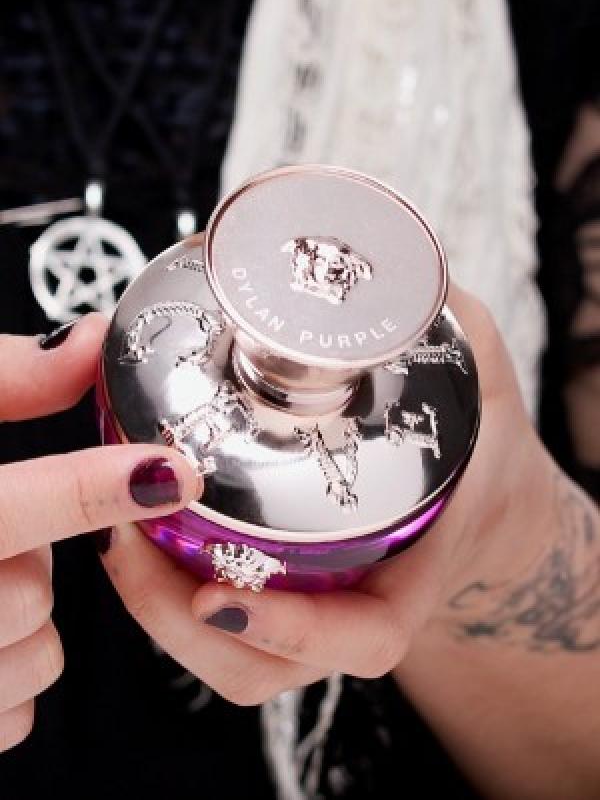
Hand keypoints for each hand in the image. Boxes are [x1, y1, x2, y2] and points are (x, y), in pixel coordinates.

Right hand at [0, 316, 199, 751]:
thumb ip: (3, 377)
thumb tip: (93, 342)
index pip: (1, 511)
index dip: (90, 489)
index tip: (174, 472)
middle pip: (29, 596)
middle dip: (36, 556)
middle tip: (0, 529)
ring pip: (34, 655)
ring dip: (27, 614)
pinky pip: (16, 712)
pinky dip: (16, 669)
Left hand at [100, 283, 554, 704]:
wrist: (483, 502)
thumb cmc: (480, 448)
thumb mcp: (476, 376)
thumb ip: (441, 324)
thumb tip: (379, 264)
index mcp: (414, 571)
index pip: (365, 637)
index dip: (294, 632)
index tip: (218, 599)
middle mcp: (354, 609)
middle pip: (259, 665)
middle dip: (176, 619)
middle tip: (119, 536)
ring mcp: (313, 614)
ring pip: (223, 655)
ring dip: (153, 608)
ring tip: (108, 529)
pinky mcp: (281, 597)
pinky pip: (210, 621)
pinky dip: (160, 592)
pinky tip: (127, 525)